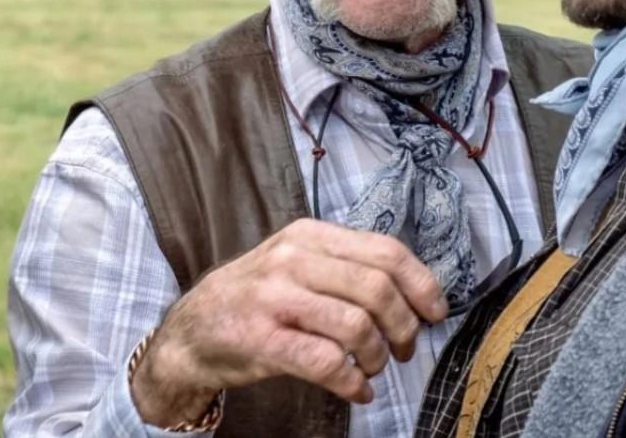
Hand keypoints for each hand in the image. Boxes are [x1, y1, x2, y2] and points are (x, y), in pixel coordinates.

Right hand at [130, 218, 447, 424]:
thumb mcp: (295, 264)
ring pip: (356, 326)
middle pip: (377, 289)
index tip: (435, 313)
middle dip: (403, 327)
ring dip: (377, 356)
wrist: (190, 332)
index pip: (385, 251)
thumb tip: (414, 291)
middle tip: (404, 349)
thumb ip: (344, 268)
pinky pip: (326, 362)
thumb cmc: (255, 299)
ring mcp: (274, 299)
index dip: (421, 284)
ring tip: (372, 369)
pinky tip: (356, 390)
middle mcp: (291, 260)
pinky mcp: (262, 340)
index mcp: (308, 235)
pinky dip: (353, 382)